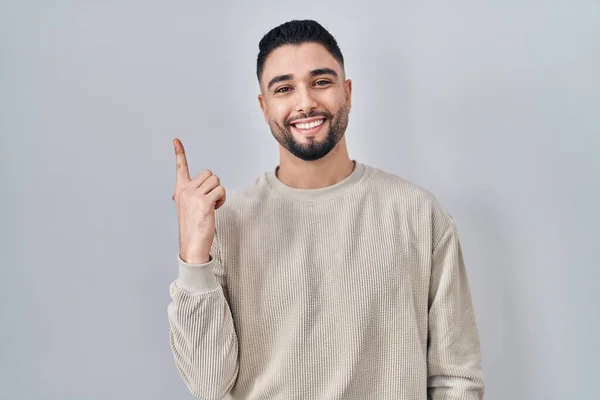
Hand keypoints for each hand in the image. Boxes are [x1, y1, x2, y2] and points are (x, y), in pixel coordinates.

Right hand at [172, 138, 225, 263]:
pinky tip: (215, 209)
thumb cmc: (192, 227)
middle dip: (214, 185)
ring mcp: (194, 195)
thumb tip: (177, 193)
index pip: (180, 167)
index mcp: (180, 190)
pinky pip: (221, 190)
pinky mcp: (205, 202)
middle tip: (210, 200)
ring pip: (216, 181)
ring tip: (212, 206)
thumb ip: (186, 196)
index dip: (179, 153)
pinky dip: (222, 199)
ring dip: (219, 193)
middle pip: (209, 173)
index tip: (176, 140)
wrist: (192, 244)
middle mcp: (186, 190)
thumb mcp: (185, 208)